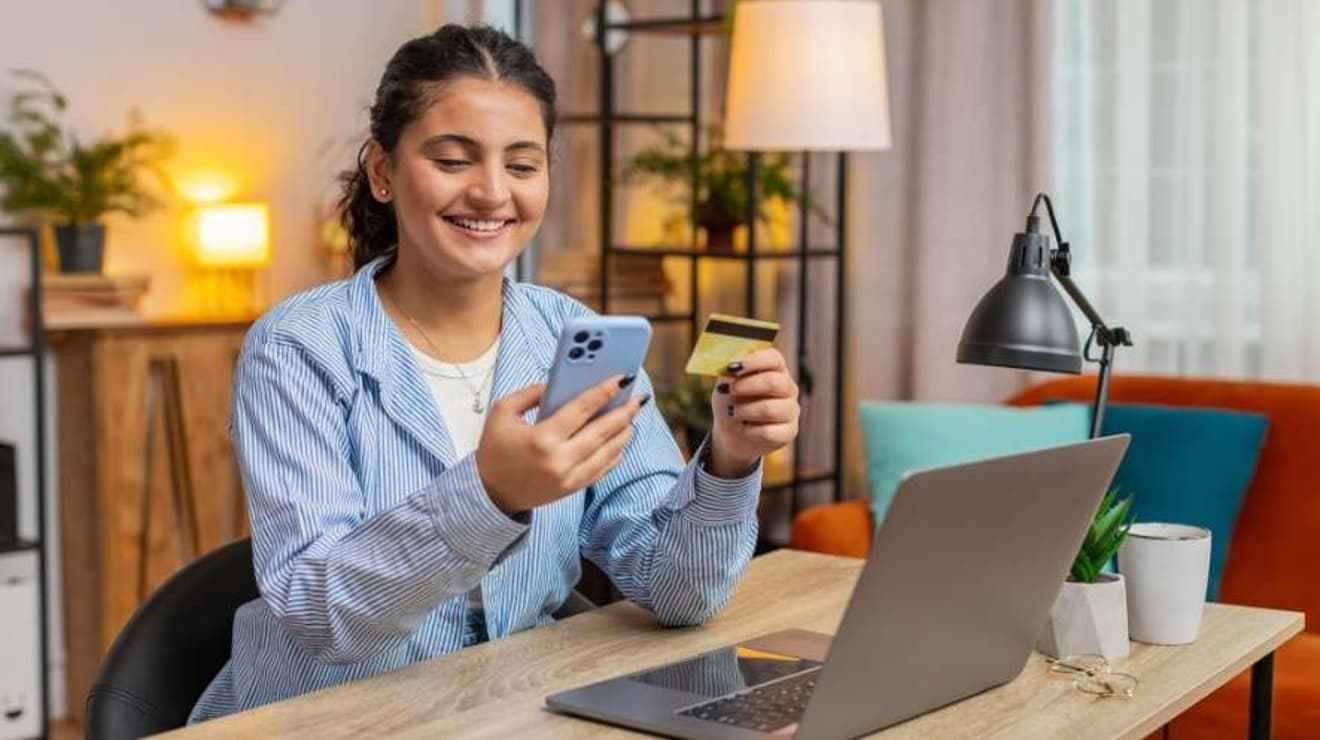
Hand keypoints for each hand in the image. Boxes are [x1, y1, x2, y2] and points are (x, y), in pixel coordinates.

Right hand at [475, 375, 646, 514]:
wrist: (490, 492)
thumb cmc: (495, 449)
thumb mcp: (503, 412)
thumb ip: (532, 393)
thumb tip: (561, 382)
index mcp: (542, 438)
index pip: (582, 409)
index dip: (605, 392)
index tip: (622, 379)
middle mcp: (559, 460)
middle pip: (603, 432)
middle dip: (624, 412)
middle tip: (637, 398)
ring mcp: (568, 478)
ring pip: (608, 452)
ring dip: (623, 432)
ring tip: (631, 417)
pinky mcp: (572, 489)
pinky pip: (602, 470)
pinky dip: (615, 454)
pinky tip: (620, 440)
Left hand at [707, 348, 799, 477]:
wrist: (732, 435)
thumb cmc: (731, 403)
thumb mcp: (724, 386)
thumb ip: (728, 374)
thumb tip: (729, 365)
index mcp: (775, 369)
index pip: (773, 358)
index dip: (753, 361)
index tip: (732, 367)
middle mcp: (787, 388)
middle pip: (775, 382)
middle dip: (747, 386)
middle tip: (730, 390)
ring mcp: (791, 410)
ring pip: (770, 409)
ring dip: (745, 411)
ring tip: (733, 412)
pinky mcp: (789, 432)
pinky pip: (769, 432)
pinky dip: (750, 431)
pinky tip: (745, 429)